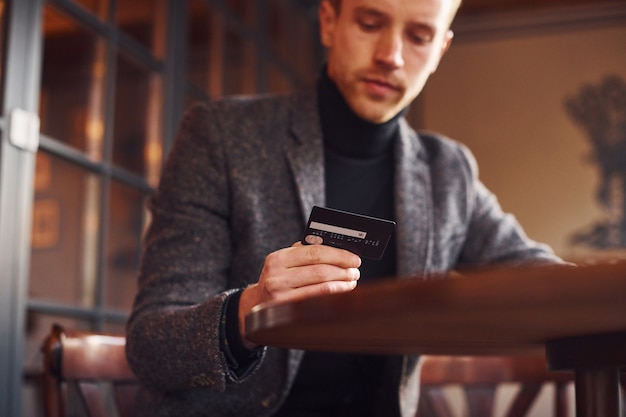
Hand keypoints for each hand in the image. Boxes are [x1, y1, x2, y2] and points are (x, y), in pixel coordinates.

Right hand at [238, 242, 360, 347]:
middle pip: (319, 269)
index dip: (337, 254)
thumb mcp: (285, 263)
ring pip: (320, 285)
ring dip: (342, 282)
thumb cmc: (278, 279)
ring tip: (352, 279)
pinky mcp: (287, 310)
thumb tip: (338, 248)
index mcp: (278, 258)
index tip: (353, 257)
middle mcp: (276, 275)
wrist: (257, 305)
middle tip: (356, 269)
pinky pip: (317, 300)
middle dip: (342, 268)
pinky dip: (334, 293)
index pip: (313, 251)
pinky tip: (343, 290)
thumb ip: (304, 253)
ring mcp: (281, 294)